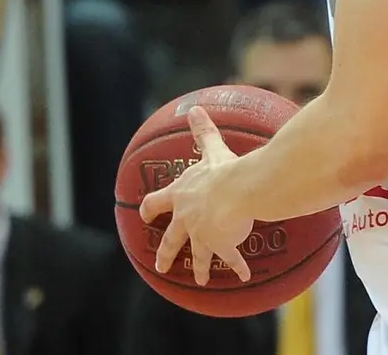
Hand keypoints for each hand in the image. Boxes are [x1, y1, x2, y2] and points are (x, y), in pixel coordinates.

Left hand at [139, 106, 253, 285]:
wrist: (238, 191)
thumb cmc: (223, 170)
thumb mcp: (212, 149)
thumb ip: (203, 131)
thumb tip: (194, 108)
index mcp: (181, 195)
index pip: (157, 202)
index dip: (150, 210)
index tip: (144, 216)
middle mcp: (187, 218)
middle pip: (171, 240)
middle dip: (165, 253)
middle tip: (160, 266)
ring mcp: (202, 235)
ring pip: (197, 256)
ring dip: (198, 268)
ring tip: (199, 279)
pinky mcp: (219, 245)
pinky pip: (229, 258)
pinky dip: (237, 266)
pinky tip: (244, 276)